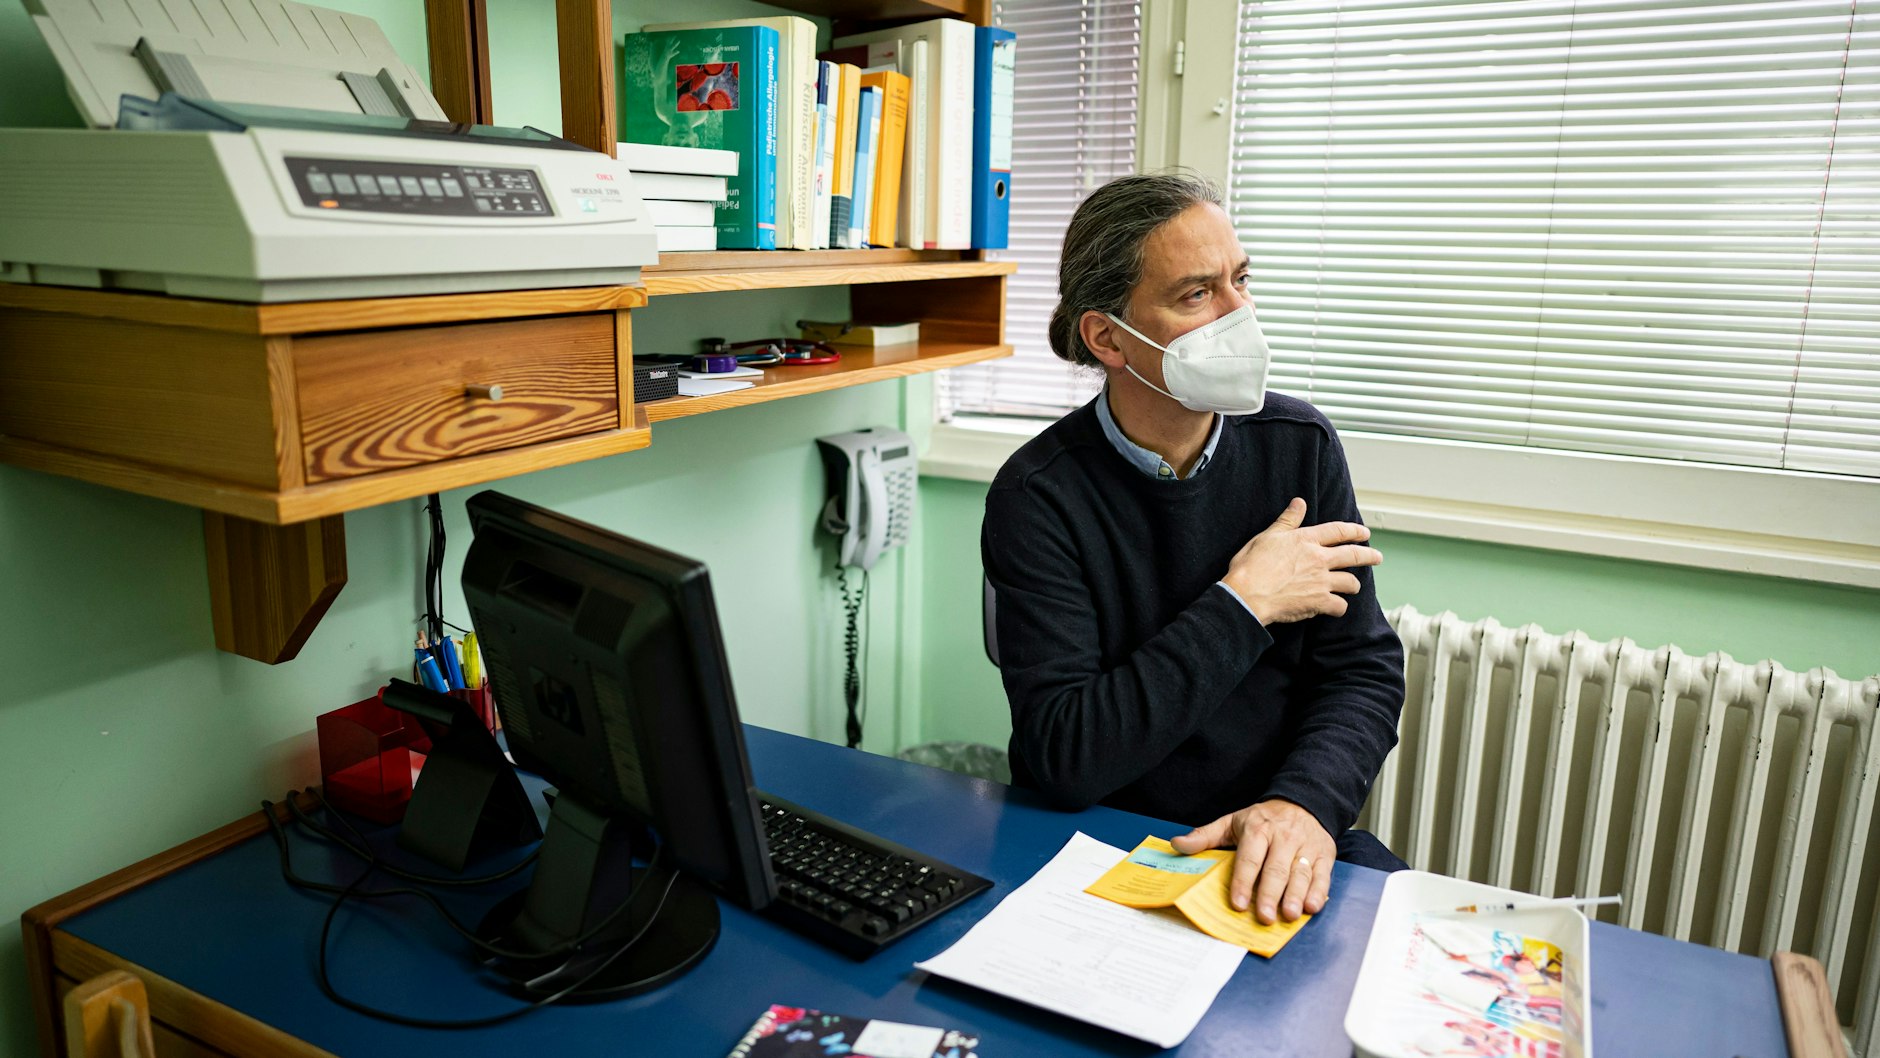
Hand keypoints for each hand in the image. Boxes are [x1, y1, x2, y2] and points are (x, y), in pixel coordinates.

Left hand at [1171, 799, 1334, 923]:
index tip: (1239, 903)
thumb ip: (1206, 835)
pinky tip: (1311, 906)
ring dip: (1295, 895)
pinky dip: (1318, 892)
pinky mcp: (1325, 854)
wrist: (1304, 801)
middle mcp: (1283, 837)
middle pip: (1276, 869)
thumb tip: (1177, 845)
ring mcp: (1306, 846)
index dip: (1244, 881)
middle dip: (1270, 894)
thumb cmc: (1264, 819)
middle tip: (1265, 918)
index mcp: (1258, 829)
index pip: (1250, 858)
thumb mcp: (1233, 821)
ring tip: (1289, 915)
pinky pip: (1323, 874)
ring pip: (1301, 873)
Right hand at [1223, 498, 1379, 624]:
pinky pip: (1340, 606)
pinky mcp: (1319, 602)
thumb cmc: (1252, 565)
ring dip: (1353, 585)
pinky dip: (1339, 607)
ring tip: (1353, 587)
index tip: (1364, 533)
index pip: (1338, 531)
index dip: (1354, 530)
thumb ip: (1287, 520)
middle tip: (1378, 558)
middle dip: (1370, 556)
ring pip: (1351, 582)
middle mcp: (1319, 559)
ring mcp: (1322, 581)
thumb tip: (1299, 502)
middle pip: (1354, 555)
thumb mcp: (1268, 536)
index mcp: (1306, 540)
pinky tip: (1335, 607)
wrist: (1247, 594)